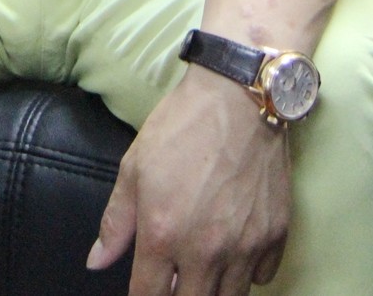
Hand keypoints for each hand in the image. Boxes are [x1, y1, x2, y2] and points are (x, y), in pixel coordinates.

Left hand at [87, 66, 290, 295]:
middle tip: (173, 278)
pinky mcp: (275, 235)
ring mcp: (244, 246)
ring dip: (213, 291)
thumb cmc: (182, 126)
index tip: (145, 290)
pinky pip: (262, 277)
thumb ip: (116, 220)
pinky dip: (248, 274)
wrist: (238, 96)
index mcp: (163, 235)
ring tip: (203, 272)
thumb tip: (97, 262)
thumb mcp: (135, 166)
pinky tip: (235, 253)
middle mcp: (205, 251)